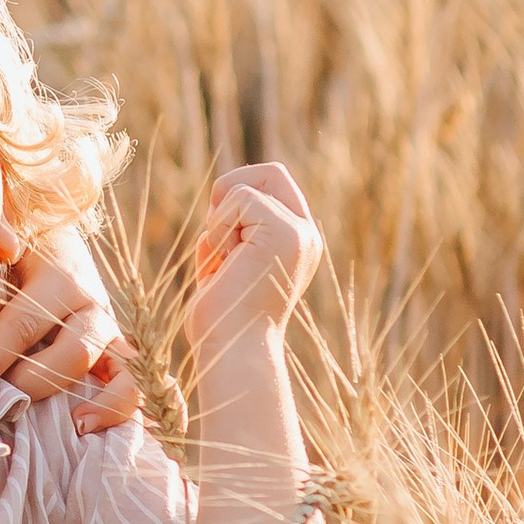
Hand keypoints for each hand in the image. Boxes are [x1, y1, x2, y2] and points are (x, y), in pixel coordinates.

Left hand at [0, 224, 140, 430]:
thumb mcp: (4, 239)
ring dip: (104, 404)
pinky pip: (141, 390)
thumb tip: (5, 248)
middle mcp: (94, 308)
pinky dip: (129, 412)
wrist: (56, 245)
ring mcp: (113, 336)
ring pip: (124, 375)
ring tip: (74, 426)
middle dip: (34, 382)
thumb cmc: (18, 251)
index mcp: (62, 277)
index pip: (24, 323)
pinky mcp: (122, 358)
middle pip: (75, 352)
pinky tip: (102, 431)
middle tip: (2, 401)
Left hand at [189, 164, 324, 355]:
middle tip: (218, 234)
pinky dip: (219, 230)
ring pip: (245, 187)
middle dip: (230, 191)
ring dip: (218, 223)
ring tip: (224, 263)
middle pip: (269, 173)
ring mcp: (298, 233)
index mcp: (296, 242)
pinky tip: (225, 264)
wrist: (232, 351)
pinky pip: (239, 199)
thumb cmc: (221, 318)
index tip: (220, 231)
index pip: (273, 183)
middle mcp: (305, 235)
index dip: (237, 192)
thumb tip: (222, 193)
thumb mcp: (226, 263)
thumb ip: (232, 230)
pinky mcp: (285, 233)